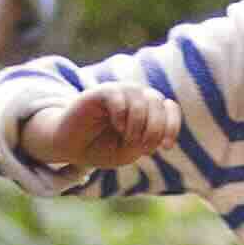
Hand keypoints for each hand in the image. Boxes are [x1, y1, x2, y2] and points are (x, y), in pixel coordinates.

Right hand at [20, 82, 176, 170]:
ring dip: (139, 123)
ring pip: (141, 98)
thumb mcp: (129, 151)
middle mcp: (134, 96)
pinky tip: (118, 125)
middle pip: (158, 102)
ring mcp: (117, 92)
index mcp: (145, 110)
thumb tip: (158, 129)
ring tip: (127, 137)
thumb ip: (146, 140)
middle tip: (140, 145)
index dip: (172, 126)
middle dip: (154, 128)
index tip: (165, 147)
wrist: (71, 148)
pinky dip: (122, 113)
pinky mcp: (98, 92)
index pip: (169, 107)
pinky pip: (118, 95)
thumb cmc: (101, 148)